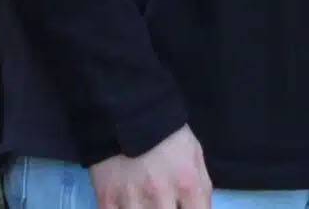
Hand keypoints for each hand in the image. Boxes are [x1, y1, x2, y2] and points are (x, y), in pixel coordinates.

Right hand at [91, 125, 211, 208]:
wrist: (129, 110)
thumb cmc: (168, 135)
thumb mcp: (195, 154)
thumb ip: (201, 188)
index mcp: (187, 183)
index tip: (183, 207)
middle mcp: (161, 195)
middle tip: (164, 201)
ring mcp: (132, 200)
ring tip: (146, 201)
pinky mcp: (106, 200)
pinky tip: (129, 203)